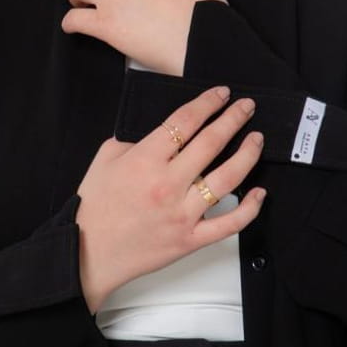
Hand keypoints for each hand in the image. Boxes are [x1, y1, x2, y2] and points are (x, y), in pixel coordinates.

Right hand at [74, 85, 266, 312]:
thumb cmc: (95, 208)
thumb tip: (163, 132)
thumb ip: (134, 140)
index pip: (185, 121)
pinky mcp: (190, 239)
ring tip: (257, 139)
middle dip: (234, 119)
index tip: (222, 94)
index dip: (208, 103)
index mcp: (145, 160)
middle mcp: (167, 184)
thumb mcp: (105, 159)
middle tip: (247, 107)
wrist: (88, 253)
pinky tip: (259, 192)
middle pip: (212, 142)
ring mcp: (182, 213)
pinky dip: (249, 208)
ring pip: (228, 178)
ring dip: (248, 154)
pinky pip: (229, 224)